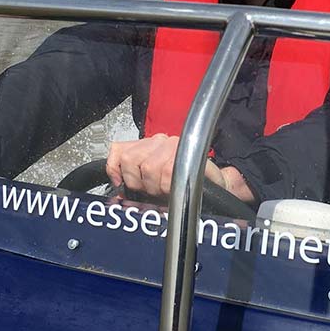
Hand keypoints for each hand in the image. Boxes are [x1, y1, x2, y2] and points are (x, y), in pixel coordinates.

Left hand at [105, 134, 250, 200]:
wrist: (214, 186)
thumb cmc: (184, 185)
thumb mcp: (152, 180)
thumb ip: (133, 176)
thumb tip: (115, 187)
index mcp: (149, 143)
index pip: (119, 150)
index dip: (115, 170)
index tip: (121, 184)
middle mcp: (160, 140)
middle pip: (131, 160)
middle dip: (137, 183)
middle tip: (150, 191)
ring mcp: (173, 145)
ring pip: (148, 168)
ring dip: (155, 187)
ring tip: (165, 190)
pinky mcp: (186, 153)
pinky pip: (165, 172)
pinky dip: (166, 186)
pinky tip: (171, 188)